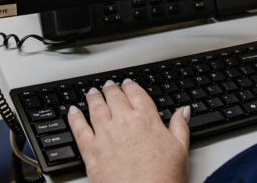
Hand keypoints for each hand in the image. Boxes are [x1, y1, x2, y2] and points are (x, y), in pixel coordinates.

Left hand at [67, 78, 189, 182]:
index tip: (128, 84)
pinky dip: (75, 117)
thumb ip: (180, 127)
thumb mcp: (180, 150)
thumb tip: (184, 110)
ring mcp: (105, 136)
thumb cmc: (163, 178)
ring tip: (93, 92)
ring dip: (94, 98)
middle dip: (111, 89)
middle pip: (114, 97)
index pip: (136, 94)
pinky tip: (73, 111)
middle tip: (109, 85)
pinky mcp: (90, 151)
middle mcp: (123, 123)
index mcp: (146, 119)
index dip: (130, 86)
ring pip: (96, 108)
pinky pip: (79, 129)